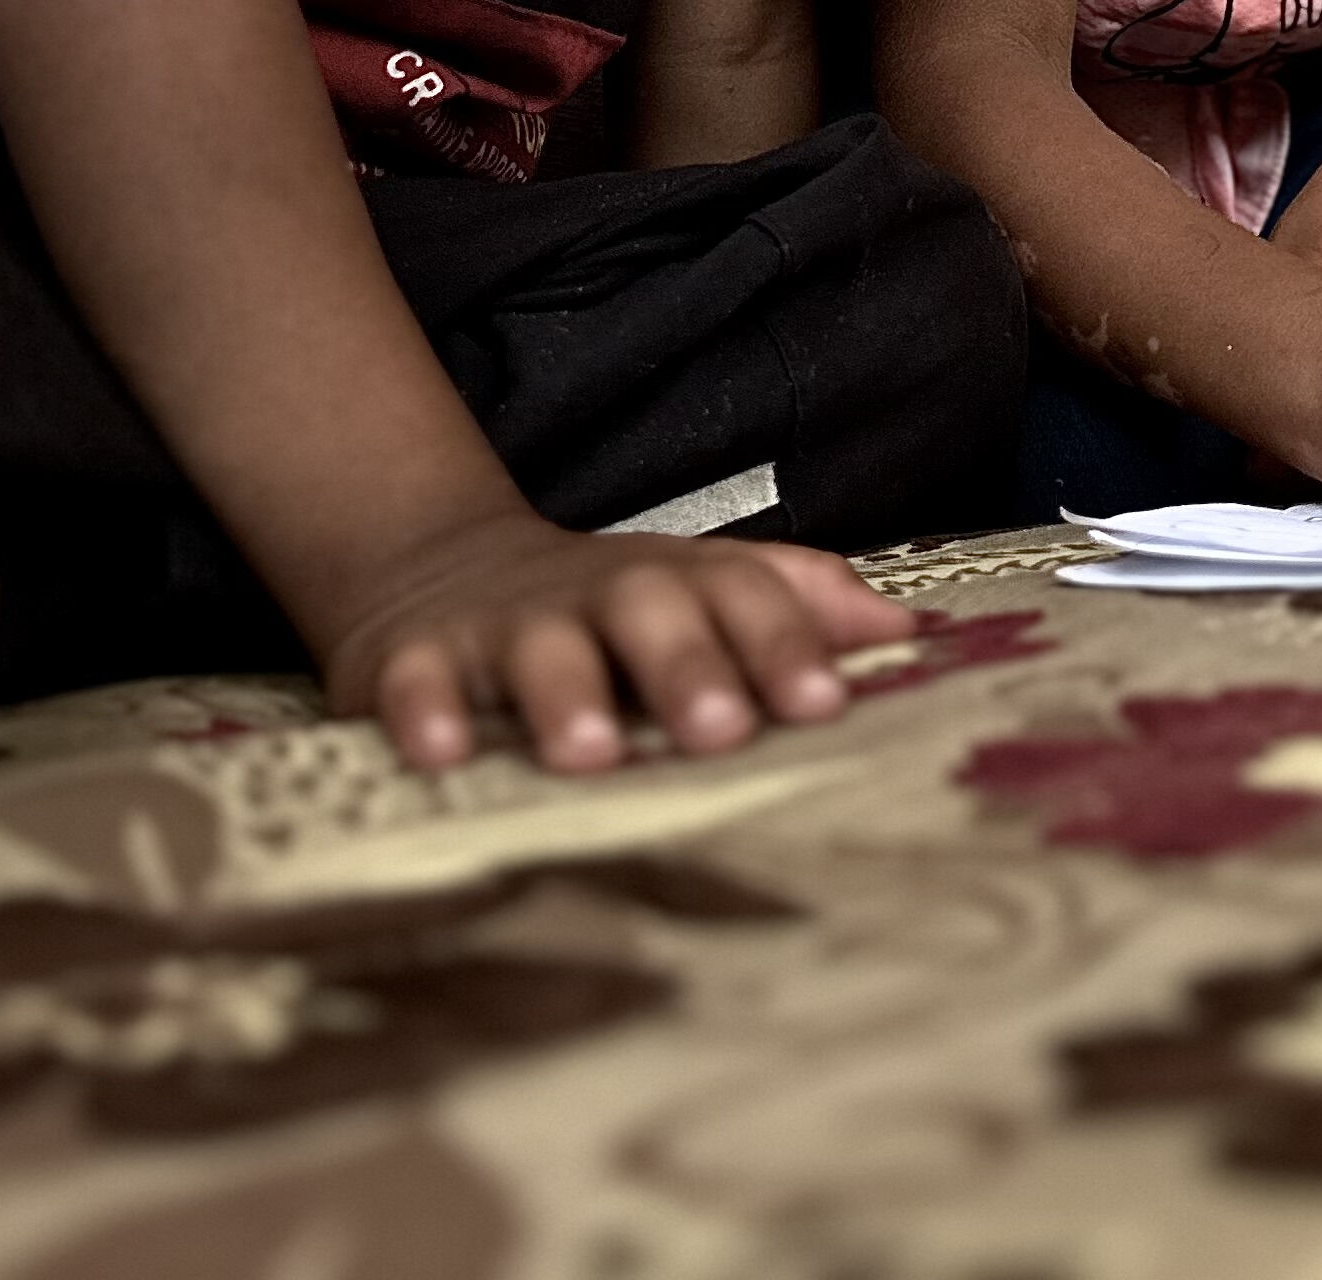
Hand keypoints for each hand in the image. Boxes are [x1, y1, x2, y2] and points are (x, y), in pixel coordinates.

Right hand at [317, 506, 915, 774]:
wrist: (440, 568)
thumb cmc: (609, 609)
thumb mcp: (701, 590)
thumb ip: (798, 605)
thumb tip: (908, 630)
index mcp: (677, 581)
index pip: (743, 594)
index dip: (785, 643)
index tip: (826, 703)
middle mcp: (597, 596)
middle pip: (649, 611)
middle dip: (688, 666)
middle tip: (723, 729)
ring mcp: (503, 625)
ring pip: (538, 647)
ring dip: (567, 694)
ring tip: (594, 752)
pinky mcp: (413, 658)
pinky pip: (415, 679)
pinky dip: (426, 710)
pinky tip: (444, 752)